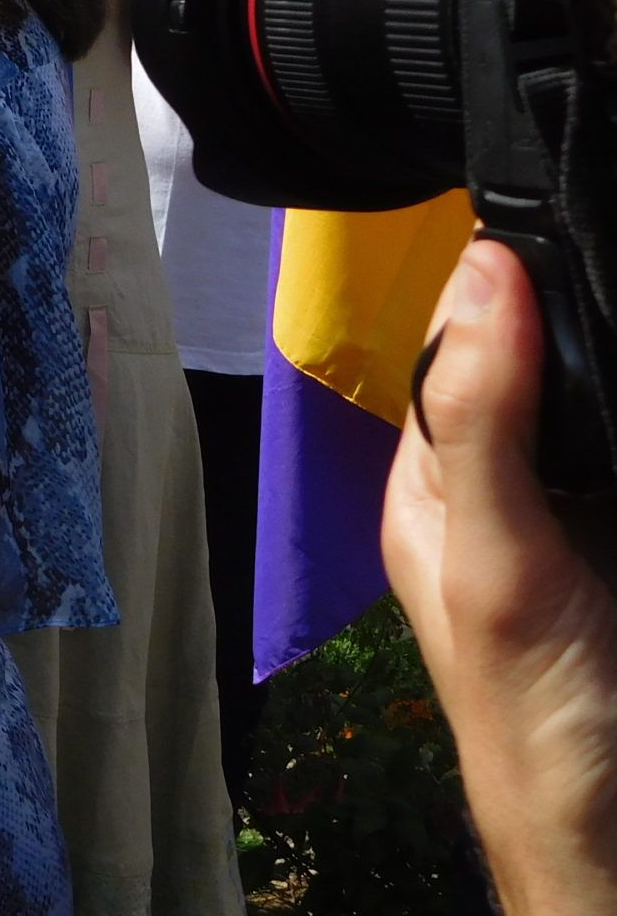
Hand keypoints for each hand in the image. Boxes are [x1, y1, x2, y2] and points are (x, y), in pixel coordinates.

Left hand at [383, 237, 616, 914]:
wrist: (616, 839)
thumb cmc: (538, 718)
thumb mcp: (495, 558)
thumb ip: (482, 420)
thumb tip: (486, 269)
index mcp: (443, 479)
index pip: (465, 338)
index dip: (508, 276)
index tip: (561, 204)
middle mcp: (517, 483)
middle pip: (550, 362)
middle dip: (588, 311)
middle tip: (612, 225)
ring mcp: (590, 510)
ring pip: (604, 401)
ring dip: (614, 362)